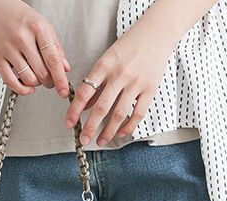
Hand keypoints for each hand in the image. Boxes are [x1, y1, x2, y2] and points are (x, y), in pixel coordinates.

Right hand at [0, 0, 70, 96]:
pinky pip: (11, 81)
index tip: (63, 90)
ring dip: (36, 84)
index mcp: (37, 28)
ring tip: (36, 77)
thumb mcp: (42, 25)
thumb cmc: (19, 16)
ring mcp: (8, 48)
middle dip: (49, 82)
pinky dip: (22, 89)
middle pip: (41, 72)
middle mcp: (22, 38)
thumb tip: (64, 68)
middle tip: (49, 80)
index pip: (52, 59)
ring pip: (28, 79)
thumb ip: (55, 47)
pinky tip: (27, 86)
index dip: (60, 79)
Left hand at [65, 18, 176, 145]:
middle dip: (90, 127)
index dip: (75, 110)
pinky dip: (128, 127)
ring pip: (119, 114)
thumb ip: (96, 82)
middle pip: (101, 107)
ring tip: (100, 141)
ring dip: (108, 132)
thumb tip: (84, 106)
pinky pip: (137, 114)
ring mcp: (136, 83)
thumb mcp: (108, 59)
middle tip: (83, 140)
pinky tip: (120, 134)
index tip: (69, 123)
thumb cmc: (129, 45)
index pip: (85, 92)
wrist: (157, 33)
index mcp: (105, 65)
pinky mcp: (150, 89)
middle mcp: (119, 75)